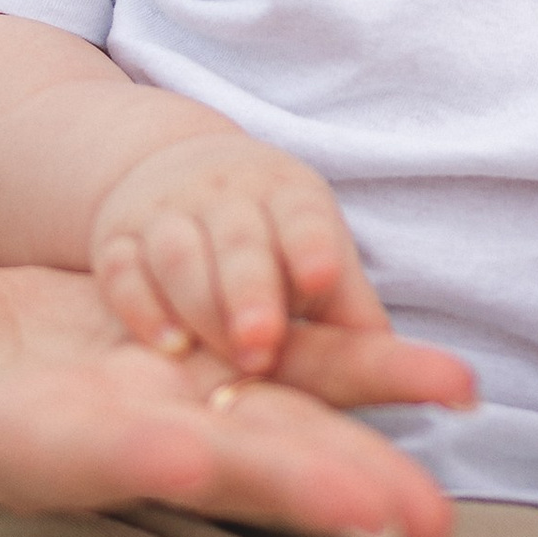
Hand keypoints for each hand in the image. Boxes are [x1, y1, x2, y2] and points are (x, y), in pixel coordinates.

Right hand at [0, 259, 476, 536]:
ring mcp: (185, 404)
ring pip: (286, 436)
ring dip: (366, 461)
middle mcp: (118, 436)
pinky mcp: (229, 365)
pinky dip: (382, 373)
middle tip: (404, 521)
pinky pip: (320, 371)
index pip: (85, 455)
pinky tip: (455, 380)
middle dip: (306, 492)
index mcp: (27, 436)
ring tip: (448, 501)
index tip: (192, 456)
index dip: (136, 459)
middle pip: (221, 467)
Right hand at [91, 129, 384, 377]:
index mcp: (287, 195)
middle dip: (250, 289)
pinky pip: (122, 270)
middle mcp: (227, 196)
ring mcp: (168, 214)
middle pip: (239, 240)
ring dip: (196, 302)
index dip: (311, 244)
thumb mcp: (312, 245)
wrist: (175, 168)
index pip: (302, 216)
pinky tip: (162, 344)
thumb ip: (348, 306)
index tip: (323, 278)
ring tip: (206, 354)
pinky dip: (138, 305)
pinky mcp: (118, 239)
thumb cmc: (268, 230)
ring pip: (178, 253)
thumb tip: (419, 367)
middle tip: (262, 343)